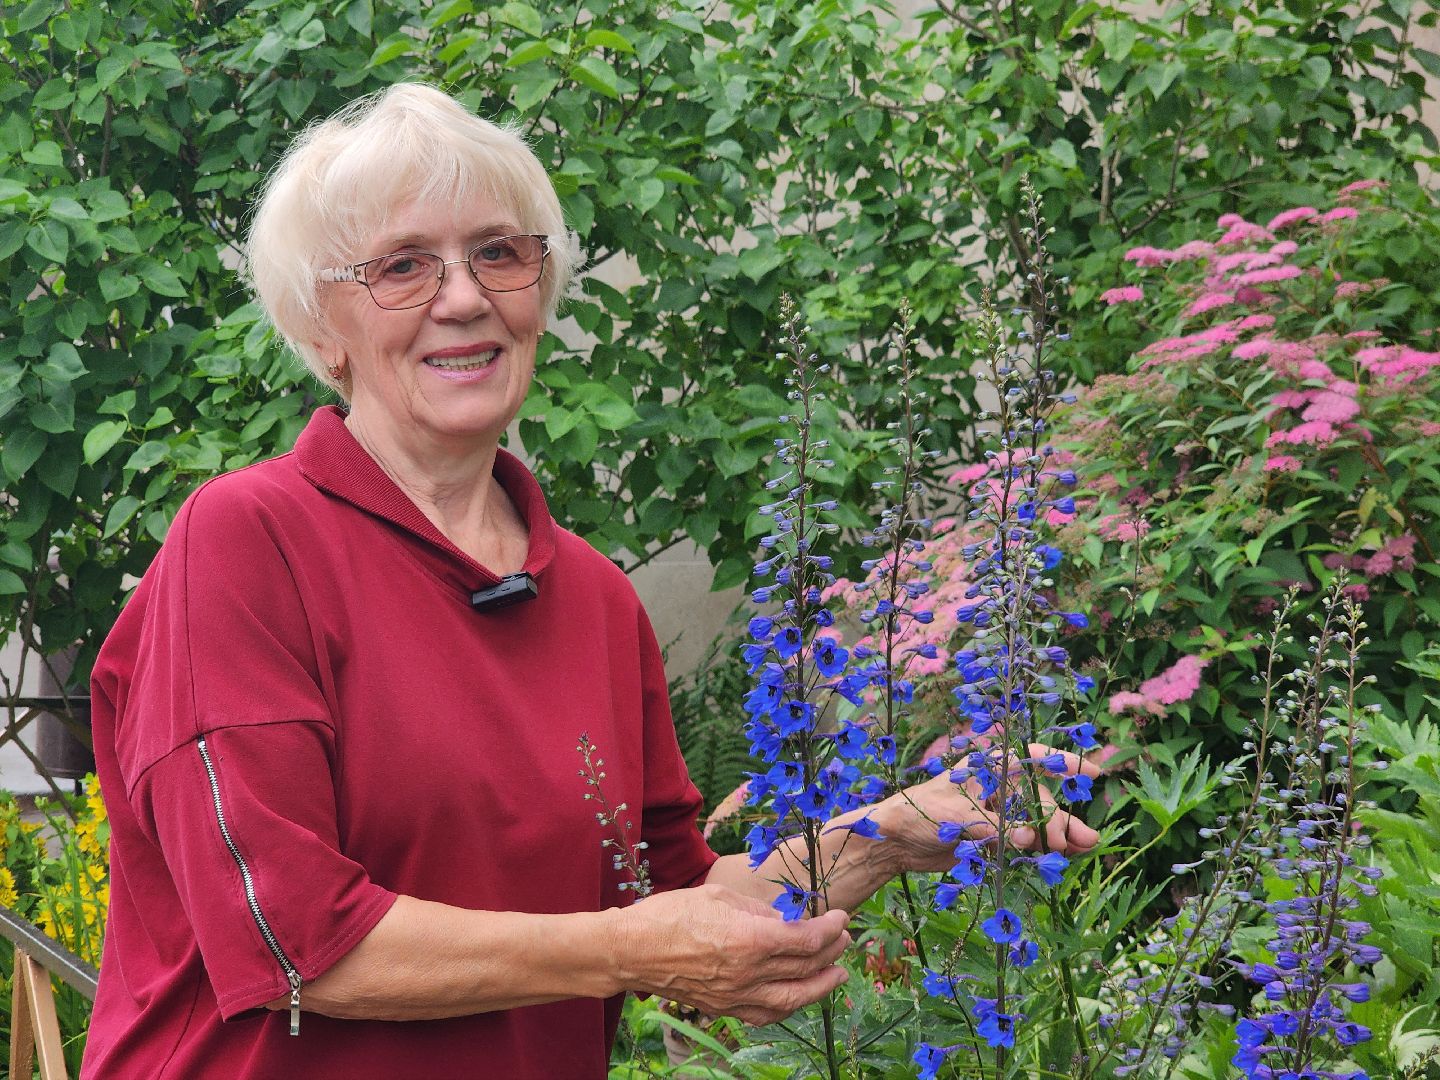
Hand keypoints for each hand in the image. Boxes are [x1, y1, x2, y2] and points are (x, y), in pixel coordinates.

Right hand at [615, 884, 850, 1025]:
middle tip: (844, 938)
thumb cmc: (670, 914)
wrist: (632, 950)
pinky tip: (800, 996)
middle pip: (806, 966)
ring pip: (794, 997)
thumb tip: (783, 919)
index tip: (841, 917)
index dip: (831, 928)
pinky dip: (790, 1005)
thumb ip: (757, 910)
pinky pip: (767, 1013)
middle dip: (832, 951)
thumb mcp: (719, 896)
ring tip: (837, 973)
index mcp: (750, 939)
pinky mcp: (724, 1008)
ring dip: (822, 985)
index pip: (807, 939)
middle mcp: (749, 972)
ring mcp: (737, 996)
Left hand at [875, 743, 1101, 873]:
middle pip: (1039, 799)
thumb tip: (1026, 838)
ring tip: (1084, 847)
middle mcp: (998, 788)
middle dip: (1057, 819)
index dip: (1063, 763)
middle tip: (1064, 843)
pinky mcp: (996, 839)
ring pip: (1038, 822)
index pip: (1031, 759)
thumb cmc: (919, 812)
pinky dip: (1045, 849)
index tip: (1092, 774)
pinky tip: (1066, 858)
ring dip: (1061, 834)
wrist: (895, 840)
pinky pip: (1028, 842)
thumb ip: (992, 826)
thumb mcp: (954, 816)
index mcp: (988, 768)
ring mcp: (999, 814)